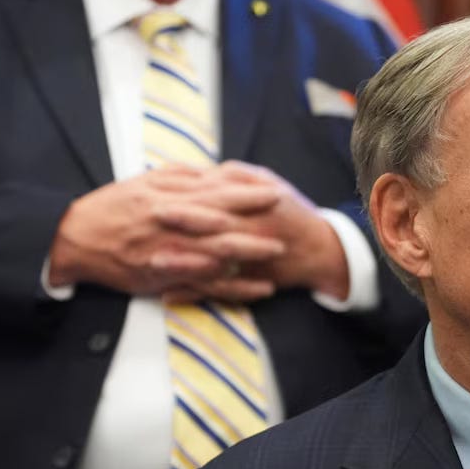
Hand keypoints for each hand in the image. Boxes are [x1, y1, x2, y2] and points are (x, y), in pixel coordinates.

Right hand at [48, 166, 284, 297]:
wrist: (74, 239)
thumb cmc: (111, 208)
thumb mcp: (144, 182)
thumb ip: (180, 176)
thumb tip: (213, 171)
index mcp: (166, 198)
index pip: (214, 193)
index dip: (246, 193)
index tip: (273, 190)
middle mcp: (169, 225)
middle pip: (220, 225)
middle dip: (255, 226)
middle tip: (286, 225)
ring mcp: (167, 253)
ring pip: (215, 256)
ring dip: (248, 256)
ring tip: (278, 254)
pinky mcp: (164, 277)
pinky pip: (204, 285)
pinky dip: (231, 288)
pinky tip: (255, 289)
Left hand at [155, 161, 350, 299]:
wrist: (321, 252)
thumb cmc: (292, 214)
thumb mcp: (271, 184)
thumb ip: (239, 175)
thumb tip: (208, 171)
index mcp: (257, 206)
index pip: (218, 200)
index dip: (188, 200)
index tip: (158, 198)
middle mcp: (253, 233)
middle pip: (212, 230)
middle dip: (180, 229)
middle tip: (148, 225)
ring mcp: (251, 261)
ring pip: (213, 264)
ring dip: (182, 265)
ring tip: (152, 263)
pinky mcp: (248, 284)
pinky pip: (219, 292)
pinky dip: (194, 295)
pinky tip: (168, 297)